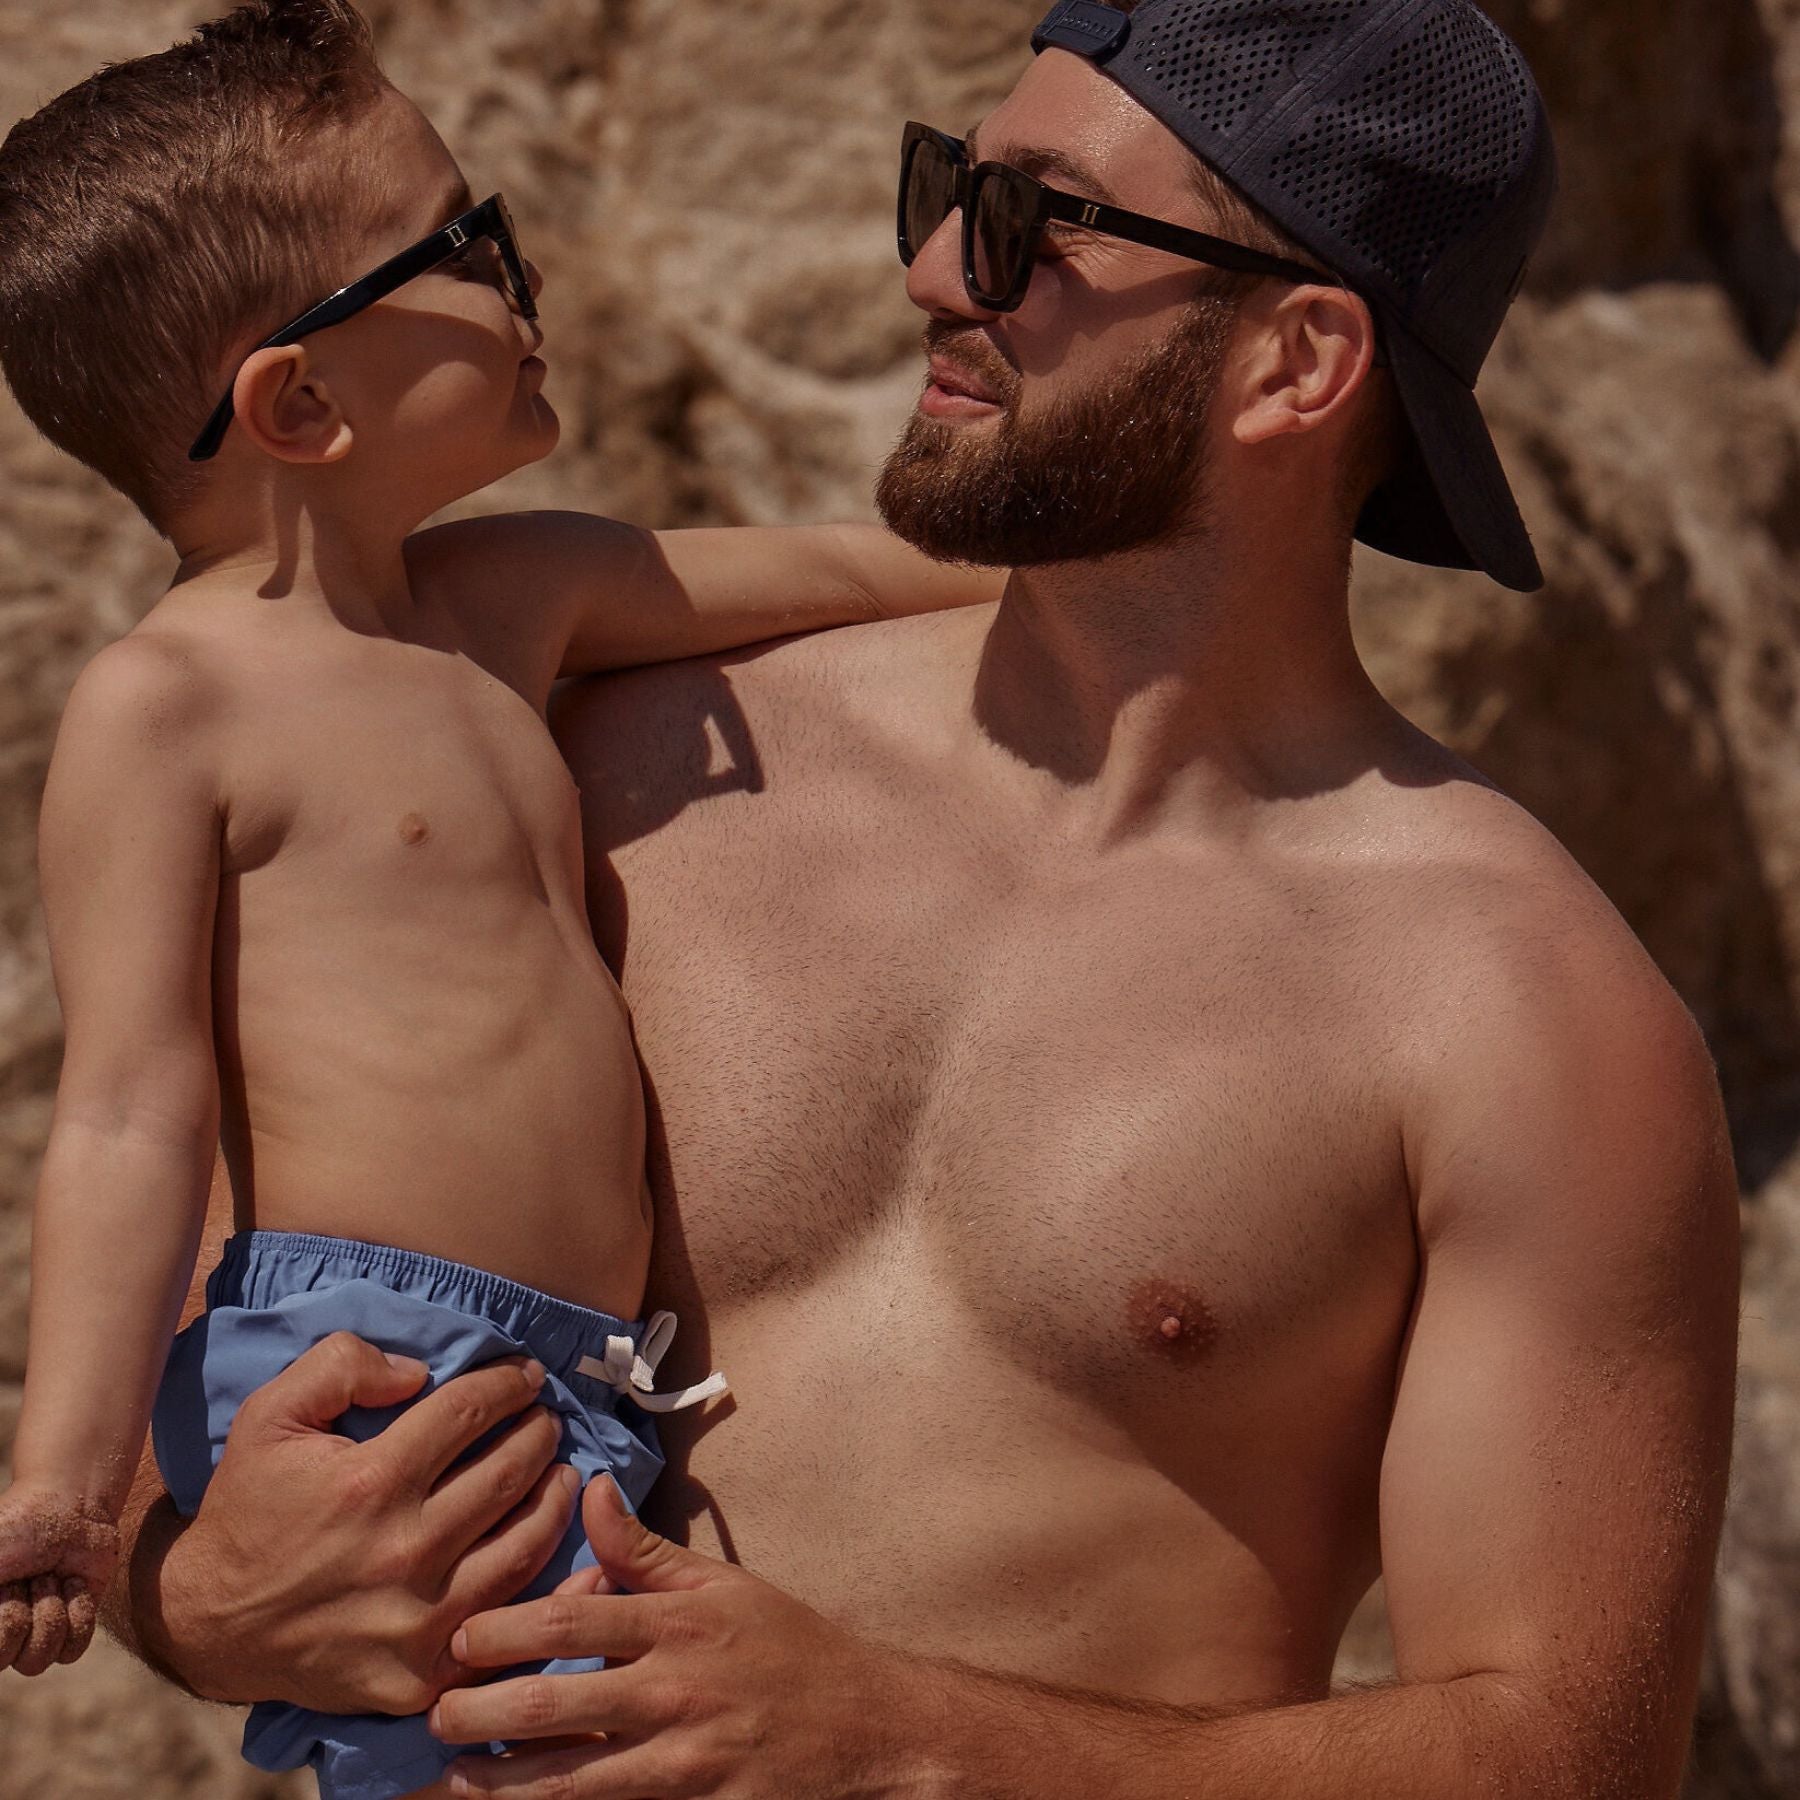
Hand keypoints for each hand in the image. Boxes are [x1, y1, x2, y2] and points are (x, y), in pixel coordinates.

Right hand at [0, 1484, 117, 1674]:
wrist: (72, 1507)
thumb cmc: (16, 1528)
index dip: (5, 1620)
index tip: (5, 1586)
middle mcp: (4, 1636)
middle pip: (19, 1661)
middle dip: (25, 1613)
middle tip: (30, 1577)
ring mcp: (38, 1633)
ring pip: (43, 1659)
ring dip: (52, 1611)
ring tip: (51, 1578)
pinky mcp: (74, 1625)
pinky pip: (74, 1649)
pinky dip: (79, 1612)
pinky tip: (74, 1585)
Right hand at [143, 1331, 578, 1713]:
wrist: (211, 1624)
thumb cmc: (249, 1509)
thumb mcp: (269, 1416)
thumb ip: (340, 1366)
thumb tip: (419, 1371)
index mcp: (371, 1484)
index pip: (469, 1413)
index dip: (507, 1384)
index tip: (527, 1374)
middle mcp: (404, 1551)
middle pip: (508, 1473)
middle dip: (538, 1433)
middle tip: (547, 1418)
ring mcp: (419, 1619)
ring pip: (525, 1543)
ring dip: (555, 1496)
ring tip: (561, 1471)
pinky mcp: (423, 1673)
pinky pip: (508, 1620)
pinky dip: (546, 1581)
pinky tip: (564, 1550)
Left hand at [429, 1480, 924, 1797]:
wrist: (866, 1727)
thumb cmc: (787, 1648)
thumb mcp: (723, 1584)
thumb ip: (645, 1549)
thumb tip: (586, 1491)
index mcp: (678, 1624)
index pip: (573, 1624)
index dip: (506, 1630)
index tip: (459, 1634)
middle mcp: (675, 1692)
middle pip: (557, 1706)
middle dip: (482, 1712)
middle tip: (431, 1713)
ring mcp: (684, 1763)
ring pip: (570, 1781)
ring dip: (499, 1784)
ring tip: (447, 1781)